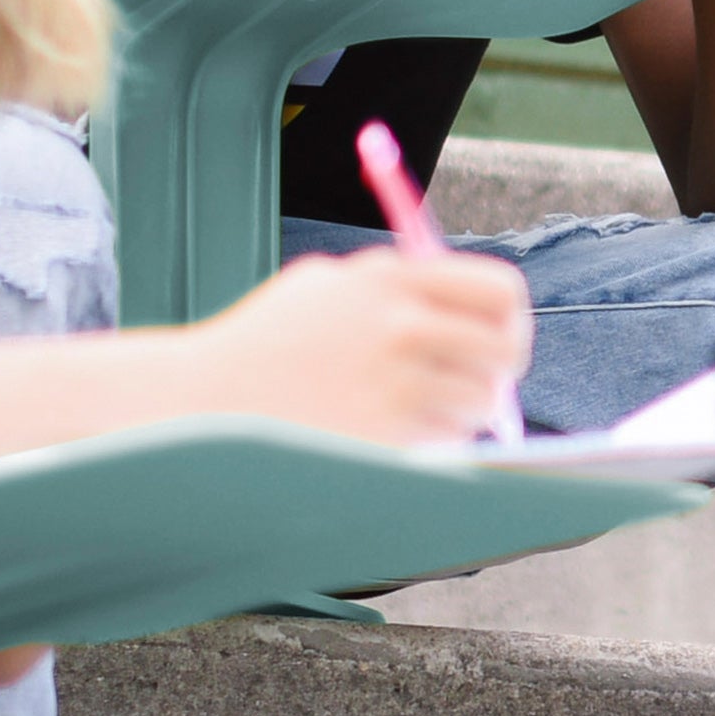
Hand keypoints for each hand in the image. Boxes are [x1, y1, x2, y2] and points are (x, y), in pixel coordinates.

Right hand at [181, 249, 533, 448]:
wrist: (205, 401)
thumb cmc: (268, 341)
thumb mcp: (327, 286)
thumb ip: (398, 285)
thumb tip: (478, 312)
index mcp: (390, 278)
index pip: (499, 290)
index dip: (509, 316)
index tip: (500, 333)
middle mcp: (400, 324)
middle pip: (504, 348)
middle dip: (501, 368)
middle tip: (485, 379)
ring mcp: (394, 380)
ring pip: (481, 400)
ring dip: (464, 407)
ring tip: (420, 405)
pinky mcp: (386, 432)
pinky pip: (447, 437)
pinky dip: (434, 437)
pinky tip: (393, 428)